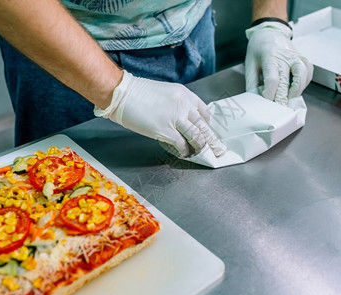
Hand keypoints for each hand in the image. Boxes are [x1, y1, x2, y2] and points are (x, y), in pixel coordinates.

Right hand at [94, 70, 226, 157]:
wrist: (122, 93)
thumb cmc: (138, 93)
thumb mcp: (166, 93)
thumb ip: (178, 105)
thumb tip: (184, 121)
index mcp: (185, 95)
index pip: (205, 112)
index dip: (209, 126)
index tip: (210, 133)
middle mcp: (184, 105)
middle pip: (204, 126)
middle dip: (212, 140)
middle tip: (218, 149)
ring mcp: (176, 118)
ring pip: (196, 136)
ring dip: (200, 146)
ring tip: (202, 153)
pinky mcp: (165, 130)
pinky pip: (181, 144)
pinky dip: (185, 151)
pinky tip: (185, 153)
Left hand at [245, 21, 312, 104]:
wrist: (269, 32)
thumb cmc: (258, 49)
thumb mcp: (250, 64)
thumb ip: (252, 83)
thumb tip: (255, 100)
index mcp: (269, 57)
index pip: (272, 79)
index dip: (270, 93)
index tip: (267, 102)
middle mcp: (284, 57)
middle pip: (287, 80)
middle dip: (284, 97)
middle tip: (280, 110)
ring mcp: (295, 56)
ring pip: (302, 74)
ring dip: (298, 89)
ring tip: (291, 98)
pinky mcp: (301, 57)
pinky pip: (309, 70)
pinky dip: (306, 81)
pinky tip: (299, 88)